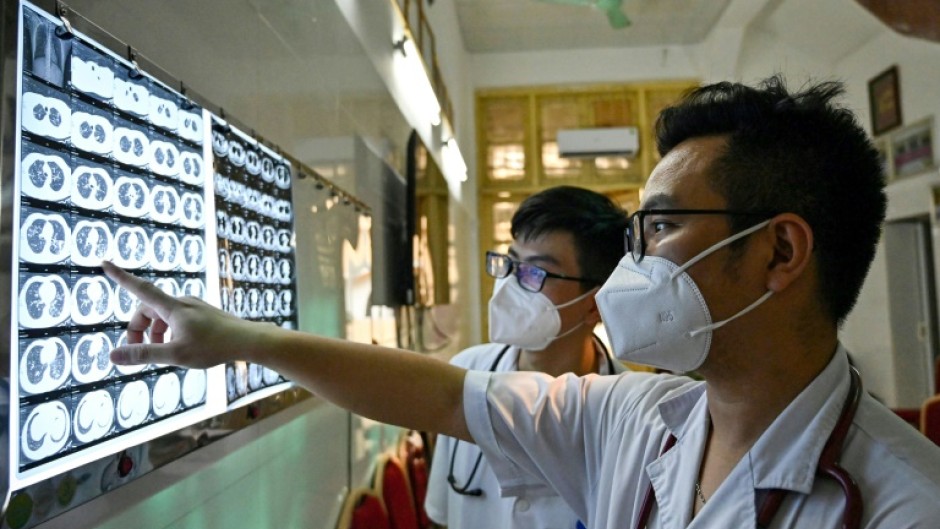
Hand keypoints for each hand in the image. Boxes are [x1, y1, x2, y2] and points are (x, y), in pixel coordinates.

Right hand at [102, 261, 264, 367]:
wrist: (248, 340)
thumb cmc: (214, 347)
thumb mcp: (175, 355)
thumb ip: (144, 354)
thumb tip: (113, 355)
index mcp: (173, 307)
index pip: (140, 288)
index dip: (120, 277)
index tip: (104, 263)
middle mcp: (182, 302)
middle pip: (147, 310)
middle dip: (139, 329)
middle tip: (139, 352)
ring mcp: (193, 306)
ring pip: (163, 316)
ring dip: (155, 333)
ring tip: (163, 353)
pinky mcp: (202, 313)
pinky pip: (176, 318)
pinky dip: (169, 332)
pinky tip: (180, 348)